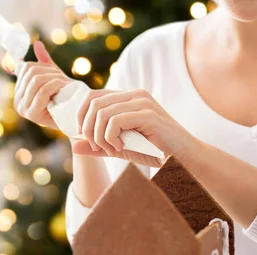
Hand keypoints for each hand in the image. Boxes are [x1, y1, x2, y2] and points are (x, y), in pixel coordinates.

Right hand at [14, 41, 71, 129]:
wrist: (75, 120)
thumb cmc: (65, 99)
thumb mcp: (53, 78)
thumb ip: (44, 63)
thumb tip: (37, 44)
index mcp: (19, 91)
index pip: (25, 68)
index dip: (43, 66)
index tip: (56, 73)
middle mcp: (17, 101)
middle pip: (31, 73)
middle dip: (50, 72)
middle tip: (63, 78)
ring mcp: (23, 108)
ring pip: (36, 80)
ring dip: (54, 78)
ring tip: (65, 83)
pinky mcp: (31, 114)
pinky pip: (42, 91)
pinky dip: (55, 86)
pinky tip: (63, 88)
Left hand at [72, 88, 198, 166]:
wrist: (183, 159)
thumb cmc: (153, 152)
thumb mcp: (120, 148)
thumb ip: (98, 146)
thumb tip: (73, 146)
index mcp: (127, 97)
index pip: (92, 96)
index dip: (81, 117)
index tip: (86, 138)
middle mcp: (134, 95)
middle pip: (93, 103)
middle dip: (88, 129)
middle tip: (98, 148)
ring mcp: (142, 102)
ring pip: (102, 113)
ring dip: (99, 136)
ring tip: (111, 150)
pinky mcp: (148, 115)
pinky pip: (115, 122)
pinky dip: (110, 138)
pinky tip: (119, 148)